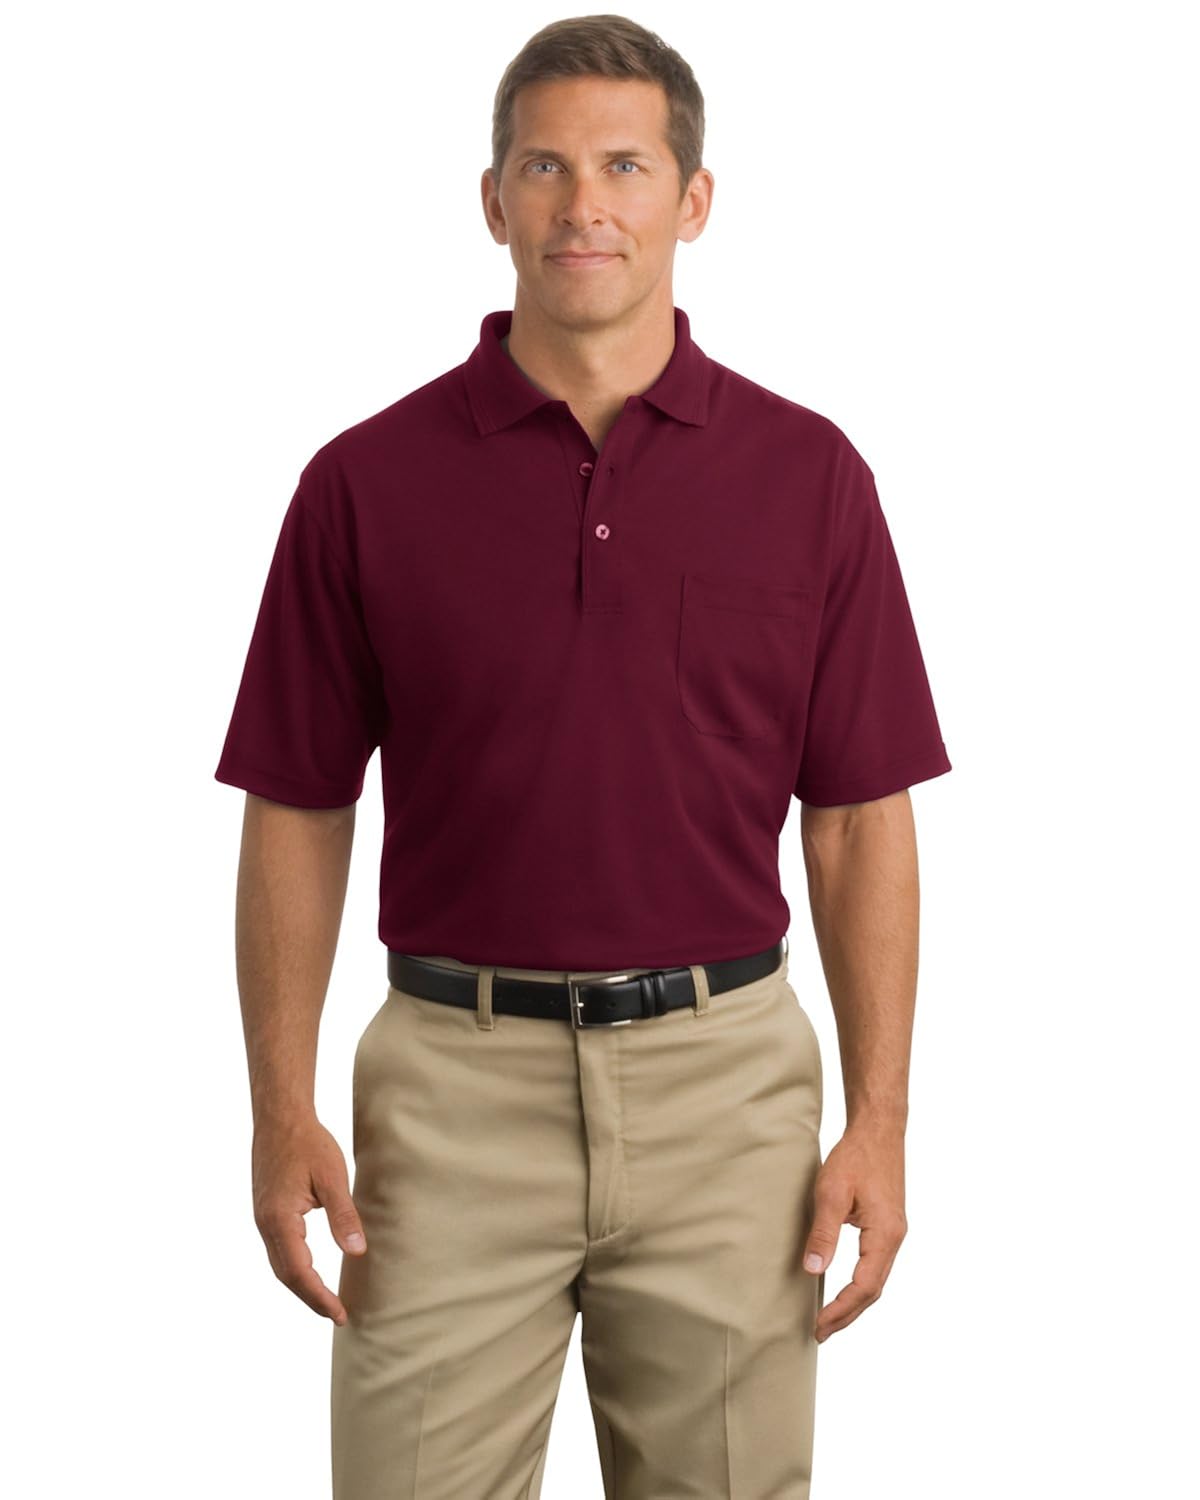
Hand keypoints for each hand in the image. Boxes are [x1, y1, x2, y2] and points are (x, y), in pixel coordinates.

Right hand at [252, 1116, 367, 1324]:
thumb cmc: (308, 1143)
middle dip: (310, 1298)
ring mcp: (262, 1219)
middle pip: (286, 1276)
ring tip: (326, 1300)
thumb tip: (356, 1253)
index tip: (340, 1314)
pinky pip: (278, 1250)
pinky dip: (294, 1268)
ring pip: (279, 1265)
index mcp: (280, 1220)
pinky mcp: (266, 1212)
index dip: (319, 1297)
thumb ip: (344, 1217)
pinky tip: (310, 1270)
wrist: (280, 1118)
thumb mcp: (332, 1179)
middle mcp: (265, 1225)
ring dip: (301, 1286)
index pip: (299, 1273)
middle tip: (337, 1315)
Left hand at [801, 1125, 906, 1341]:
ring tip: (829, 1318)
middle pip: (873, 1291)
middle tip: (820, 1332)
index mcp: (885, 1235)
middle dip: (847, 1315)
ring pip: (876, 1280)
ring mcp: (893, 1233)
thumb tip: (812, 1271)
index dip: (841, 1310)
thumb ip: (824, 1233)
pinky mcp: (887, 1226)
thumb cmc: (856, 1156)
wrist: (878, 1129)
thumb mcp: (832, 1192)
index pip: (864, 1287)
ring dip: (854, 1303)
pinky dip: (859, 1284)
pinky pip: (876, 1265)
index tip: (818, 1326)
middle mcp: (895, 1239)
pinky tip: (842, 1288)